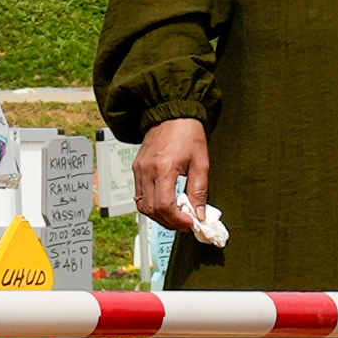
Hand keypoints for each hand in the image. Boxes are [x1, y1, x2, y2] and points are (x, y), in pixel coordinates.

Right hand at [136, 118, 208, 232]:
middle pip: (151, 210)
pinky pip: (140, 195)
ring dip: (159, 216)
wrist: (172, 114)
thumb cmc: (188, 134)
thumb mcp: (201, 162)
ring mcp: (139, 170)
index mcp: (164, 168)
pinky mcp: (136, 169)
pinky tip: (166, 203)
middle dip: (169, 222)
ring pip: (143, 206)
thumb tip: (199, 214)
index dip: (177, 220)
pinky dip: (152, 205)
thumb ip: (200, 191)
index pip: (164, 205)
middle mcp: (147, 171)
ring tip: (176, 214)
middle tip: (185, 222)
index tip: (190, 223)